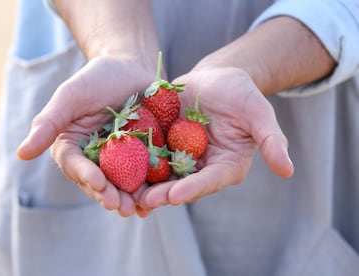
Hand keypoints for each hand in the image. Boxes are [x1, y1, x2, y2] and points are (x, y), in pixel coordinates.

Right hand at [17, 54, 155, 216]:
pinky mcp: (143, 156)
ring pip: (122, 184)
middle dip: (108, 195)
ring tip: (138, 208)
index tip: (98, 183)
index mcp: (73, 145)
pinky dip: (150, 187)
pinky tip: (157, 197)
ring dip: (130, 198)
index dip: (85, 175)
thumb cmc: (98, 77)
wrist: (133, 67)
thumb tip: (21, 154)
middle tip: (120, 207)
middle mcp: (95, 157)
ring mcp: (120, 159)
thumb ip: (48, 122)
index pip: (75, 165)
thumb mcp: (71, 95)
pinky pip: (146, 175)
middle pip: (99, 181)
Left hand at [137, 66, 293, 209]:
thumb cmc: (241, 93)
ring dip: (144, 184)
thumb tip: (289, 170)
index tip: (175, 196)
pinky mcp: (163, 144)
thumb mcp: (258, 112)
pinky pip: (148, 155)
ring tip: (124, 192)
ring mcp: (180, 157)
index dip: (193, 189)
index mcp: (225, 165)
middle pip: (181, 184)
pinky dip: (133, 162)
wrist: (216, 78)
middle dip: (162, 194)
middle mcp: (202, 167)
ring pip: (161, 175)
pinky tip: (115, 166)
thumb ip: (271, 139)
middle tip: (143, 201)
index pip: (209, 181)